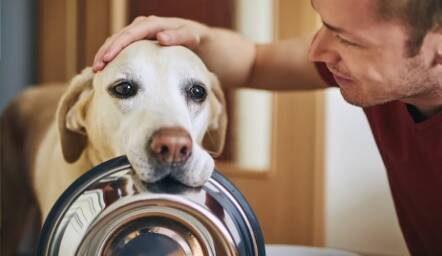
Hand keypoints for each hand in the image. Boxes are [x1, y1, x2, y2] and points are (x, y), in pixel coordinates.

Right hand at [93, 16, 209, 71]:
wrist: (194, 36)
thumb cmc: (193, 37)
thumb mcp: (190, 36)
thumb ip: (178, 36)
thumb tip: (161, 37)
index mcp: (153, 24)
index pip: (130, 34)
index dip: (117, 46)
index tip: (107, 59)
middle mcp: (143, 25)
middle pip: (119, 37)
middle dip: (105, 51)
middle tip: (96, 68)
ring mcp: (139, 31)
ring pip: (116, 40)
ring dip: (105, 53)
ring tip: (96, 69)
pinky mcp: (138, 40)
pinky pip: (121, 46)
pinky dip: (112, 55)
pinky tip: (106, 67)